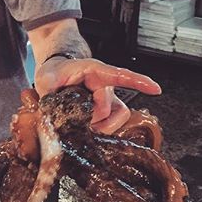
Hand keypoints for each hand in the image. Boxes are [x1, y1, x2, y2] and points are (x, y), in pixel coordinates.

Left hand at [33, 57, 160, 133]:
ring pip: (114, 119)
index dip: (138, 82)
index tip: (155, 89)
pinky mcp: (107, 111)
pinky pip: (112, 124)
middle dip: (92, 119)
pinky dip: (101, 130)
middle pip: (108, 108)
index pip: (119, 75)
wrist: (56, 75)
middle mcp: (106, 85)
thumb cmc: (55, 73)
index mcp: (94, 71)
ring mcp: (108, 99)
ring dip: (100, 126)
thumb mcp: (46, 78)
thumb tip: (55, 114)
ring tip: (82, 124)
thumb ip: (50, 93)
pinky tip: (88, 129)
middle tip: (74, 119)